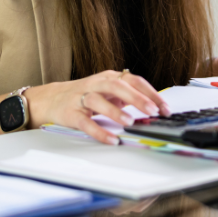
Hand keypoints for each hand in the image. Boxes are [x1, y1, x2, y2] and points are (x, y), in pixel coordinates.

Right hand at [23, 70, 171, 144]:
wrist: (53, 99)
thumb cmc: (87, 95)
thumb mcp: (109, 92)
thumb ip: (129, 98)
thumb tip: (155, 109)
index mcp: (110, 77)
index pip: (134, 81)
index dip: (150, 93)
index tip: (164, 108)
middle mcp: (97, 84)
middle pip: (117, 86)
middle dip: (136, 98)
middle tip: (151, 110)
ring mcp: (82, 98)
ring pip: (98, 101)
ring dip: (115, 111)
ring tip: (130, 122)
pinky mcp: (71, 114)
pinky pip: (85, 123)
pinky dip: (99, 131)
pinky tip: (111, 139)